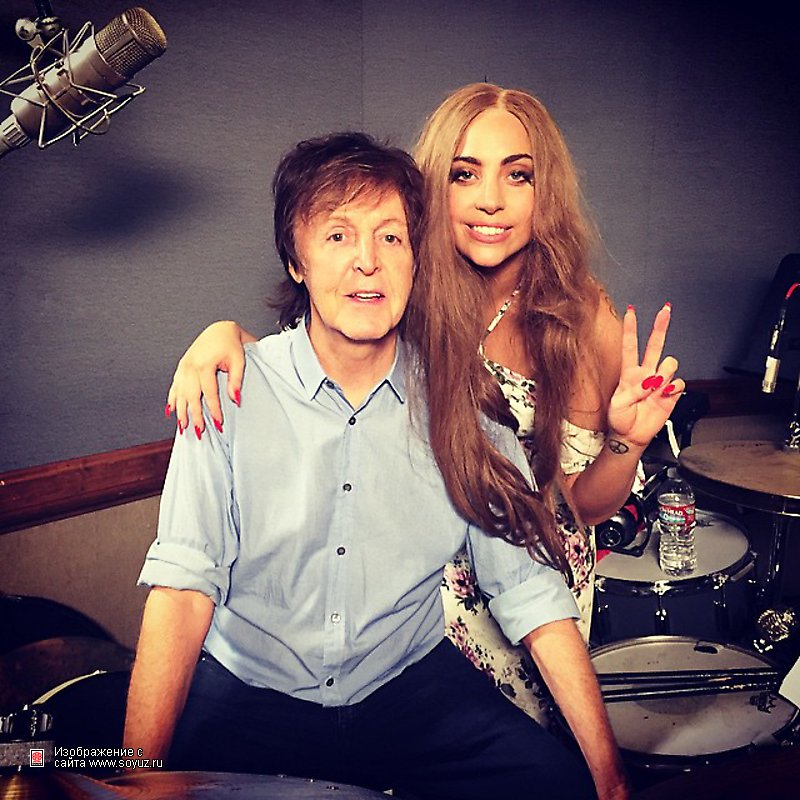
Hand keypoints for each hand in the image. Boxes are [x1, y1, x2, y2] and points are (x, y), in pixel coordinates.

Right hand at [165, 321, 246, 434]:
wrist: (220, 330)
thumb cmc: (231, 345)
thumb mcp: (239, 361)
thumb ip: (236, 380)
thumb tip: (235, 400)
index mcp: (204, 364)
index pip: (209, 393)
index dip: (214, 410)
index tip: (218, 424)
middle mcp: (190, 366)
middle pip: (191, 396)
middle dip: (194, 416)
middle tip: (199, 432)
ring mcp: (183, 367)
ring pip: (180, 393)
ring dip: (181, 411)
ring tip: (183, 427)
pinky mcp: (181, 367)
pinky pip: (174, 385)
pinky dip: (172, 399)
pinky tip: (170, 411)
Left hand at [606, 303, 683, 447]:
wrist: (630, 436)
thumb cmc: (620, 419)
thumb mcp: (617, 405)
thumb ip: (632, 392)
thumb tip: (650, 383)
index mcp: (629, 373)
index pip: (630, 346)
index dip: (631, 329)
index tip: (631, 312)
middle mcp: (645, 374)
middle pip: (654, 345)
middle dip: (660, 327)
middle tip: (665, 310)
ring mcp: (659, 383)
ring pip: (669, 364)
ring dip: (663, 374)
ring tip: (654, 389)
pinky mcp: (671, 393)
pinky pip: (678, 383)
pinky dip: (672, 388)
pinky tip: (664, 395)